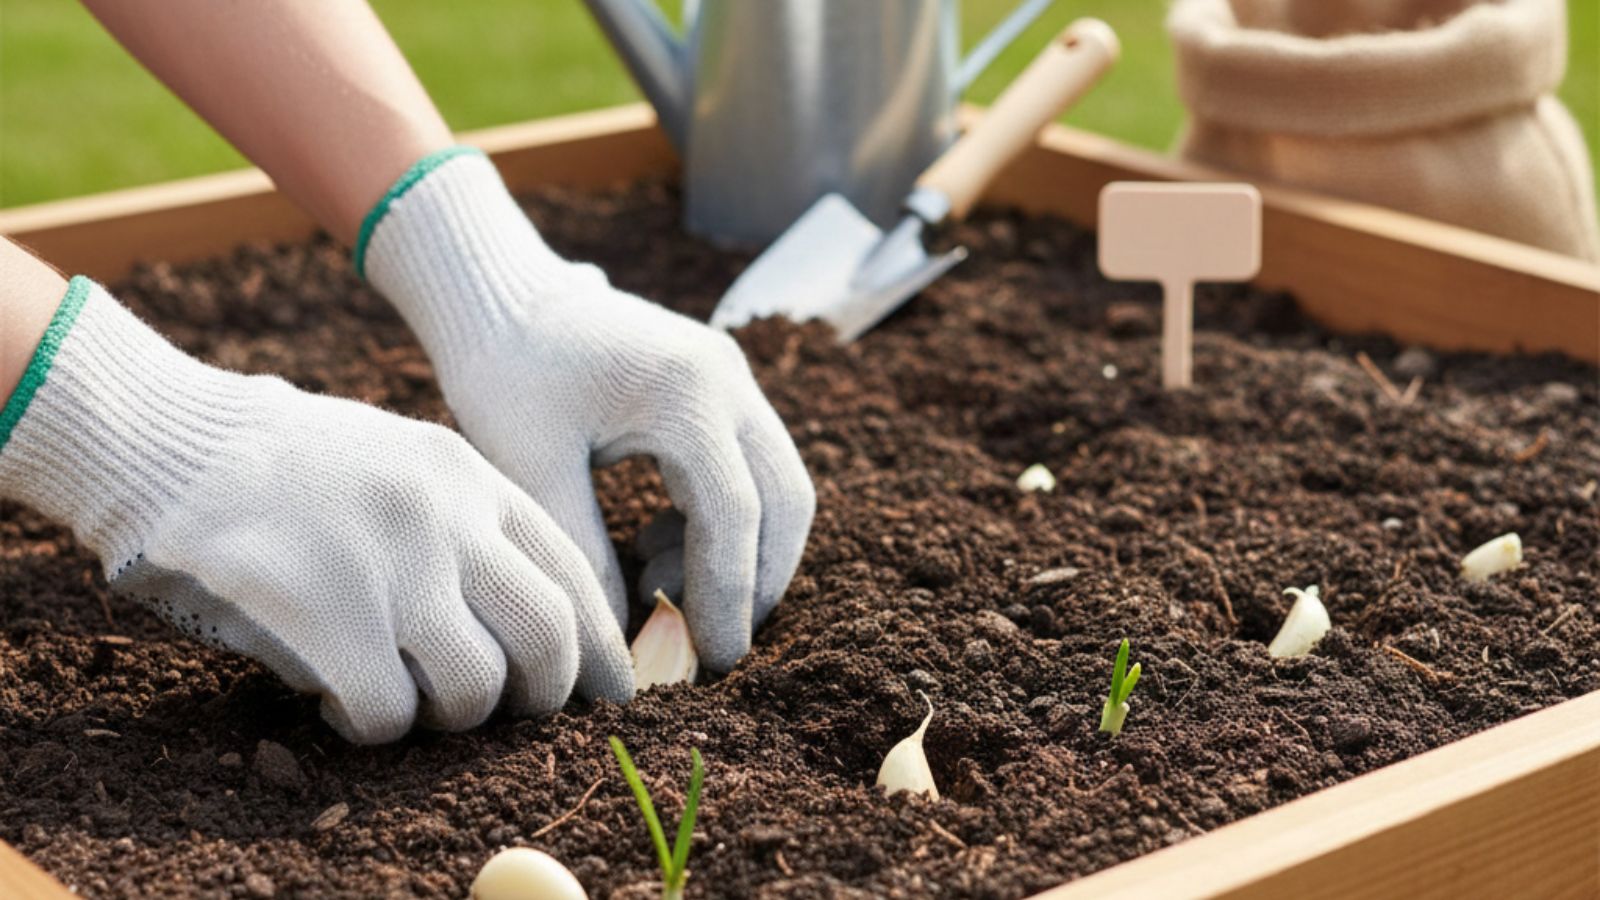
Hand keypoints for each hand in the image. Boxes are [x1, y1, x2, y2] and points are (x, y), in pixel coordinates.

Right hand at [0, 280, 632, 742]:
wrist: (172, 441)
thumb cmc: (292, 469)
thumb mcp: (406, 466)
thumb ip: (472, 531)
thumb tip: (544, 640)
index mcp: (472, 478)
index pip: (574, 576)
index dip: (603, 650)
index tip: (609, 697)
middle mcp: (446, 515)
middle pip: (549, 639)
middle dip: (543, 699)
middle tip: (507, 715)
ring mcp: (388, 562)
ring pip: (476, 687)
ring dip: (447, 718)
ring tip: (402, 697)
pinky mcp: (324, 610)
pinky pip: (389, 712)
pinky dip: (371, 726)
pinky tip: (336, 699)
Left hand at [365, 150, 814, 670]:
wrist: (503, 295)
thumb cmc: (503, 374)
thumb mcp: (531, 469)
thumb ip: (584, 553)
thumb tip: (624, 643)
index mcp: (686, 393)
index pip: (734, 514)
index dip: (729, 595)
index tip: (711, 658)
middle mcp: (727, 379)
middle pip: (784, 501)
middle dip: (757, 581)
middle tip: (710, 642)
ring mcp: (731, 377)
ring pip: (778, 487)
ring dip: (743, 553)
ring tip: (662, 590)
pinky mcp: (720, 385)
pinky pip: (749, 468)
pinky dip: (720, 522)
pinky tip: (656, 547)